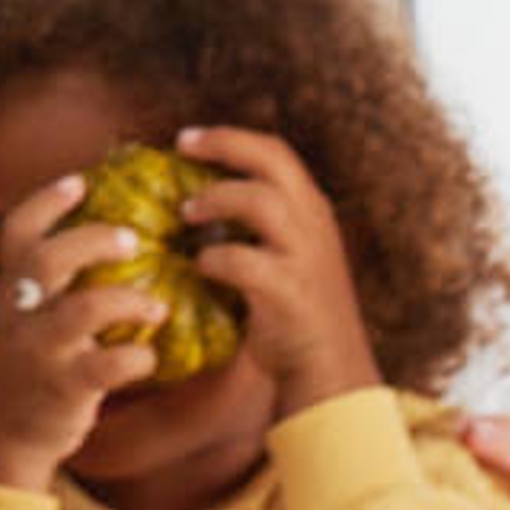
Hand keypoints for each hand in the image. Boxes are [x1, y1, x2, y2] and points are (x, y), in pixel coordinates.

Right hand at [0, 172, 162, 492]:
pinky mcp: (63, 389)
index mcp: (9, 293)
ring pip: (80, 311)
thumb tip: (106, 237)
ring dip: (129, 300)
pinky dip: (136, 358)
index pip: (17, 234)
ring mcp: (38, 353)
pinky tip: (149, 357)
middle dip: (92, 241)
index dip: (46, 202)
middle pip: (45, 260)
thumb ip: (51, 284)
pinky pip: (106, 366)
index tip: (80, 182)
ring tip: (157, 305)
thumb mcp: (24, 318)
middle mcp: (17, 317)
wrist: (5, 435)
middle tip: (133, 239)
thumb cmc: (30, 366)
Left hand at [174, 123, 381, 414]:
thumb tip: (188, 210)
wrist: (328, 370)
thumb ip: (252, 231)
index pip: (277, 153)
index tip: (187, 139)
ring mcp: (306, 256)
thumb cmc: (292, 315)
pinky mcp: (291, 292)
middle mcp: (314, 224)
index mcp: (311, 212)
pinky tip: (200, 267)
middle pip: (273, 160)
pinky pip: (246, 261)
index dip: (231, 139)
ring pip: (263, 202)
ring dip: (217, 199)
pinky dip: (215, 258)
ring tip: (185, 213)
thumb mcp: (283, 258)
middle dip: (224, 145)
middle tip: (180, 147)